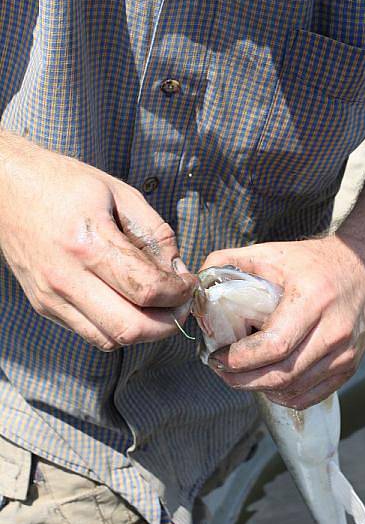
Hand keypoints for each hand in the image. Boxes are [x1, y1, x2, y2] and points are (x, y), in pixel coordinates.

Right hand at [0, 136, 196, 349]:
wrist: (6, 189)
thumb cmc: (64, 184)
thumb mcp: (120, 193)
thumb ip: (156, 234)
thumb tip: (177, 271)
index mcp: (89, 243)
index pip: (147, 289)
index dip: (179, 293)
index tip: (188, 283)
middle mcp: (66, 277)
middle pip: (131, 329)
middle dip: (167, 324)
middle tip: (180, 305)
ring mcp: (51, 297)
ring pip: (111, 340)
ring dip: (144, 332)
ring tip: (158, 308)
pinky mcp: (44, 306)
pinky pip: (91, 333)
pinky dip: (118, 328)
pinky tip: (129, 305)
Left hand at [201, 236, 364, 408]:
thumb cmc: (314, 262)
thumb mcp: (272, 253)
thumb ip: (230, 262)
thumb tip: (197, 285)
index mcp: (313, 301)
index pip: (274, 346)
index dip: (240, 360)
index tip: (218, 356)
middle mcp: (334, 332)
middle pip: (282, 375)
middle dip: (243, 380)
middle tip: (221, 370)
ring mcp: (345, 354)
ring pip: (295, 390)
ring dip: (260, 389)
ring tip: (239, 375)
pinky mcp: (349, 367)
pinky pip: (311, 396)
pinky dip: (284, 396)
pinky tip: (267, 383)